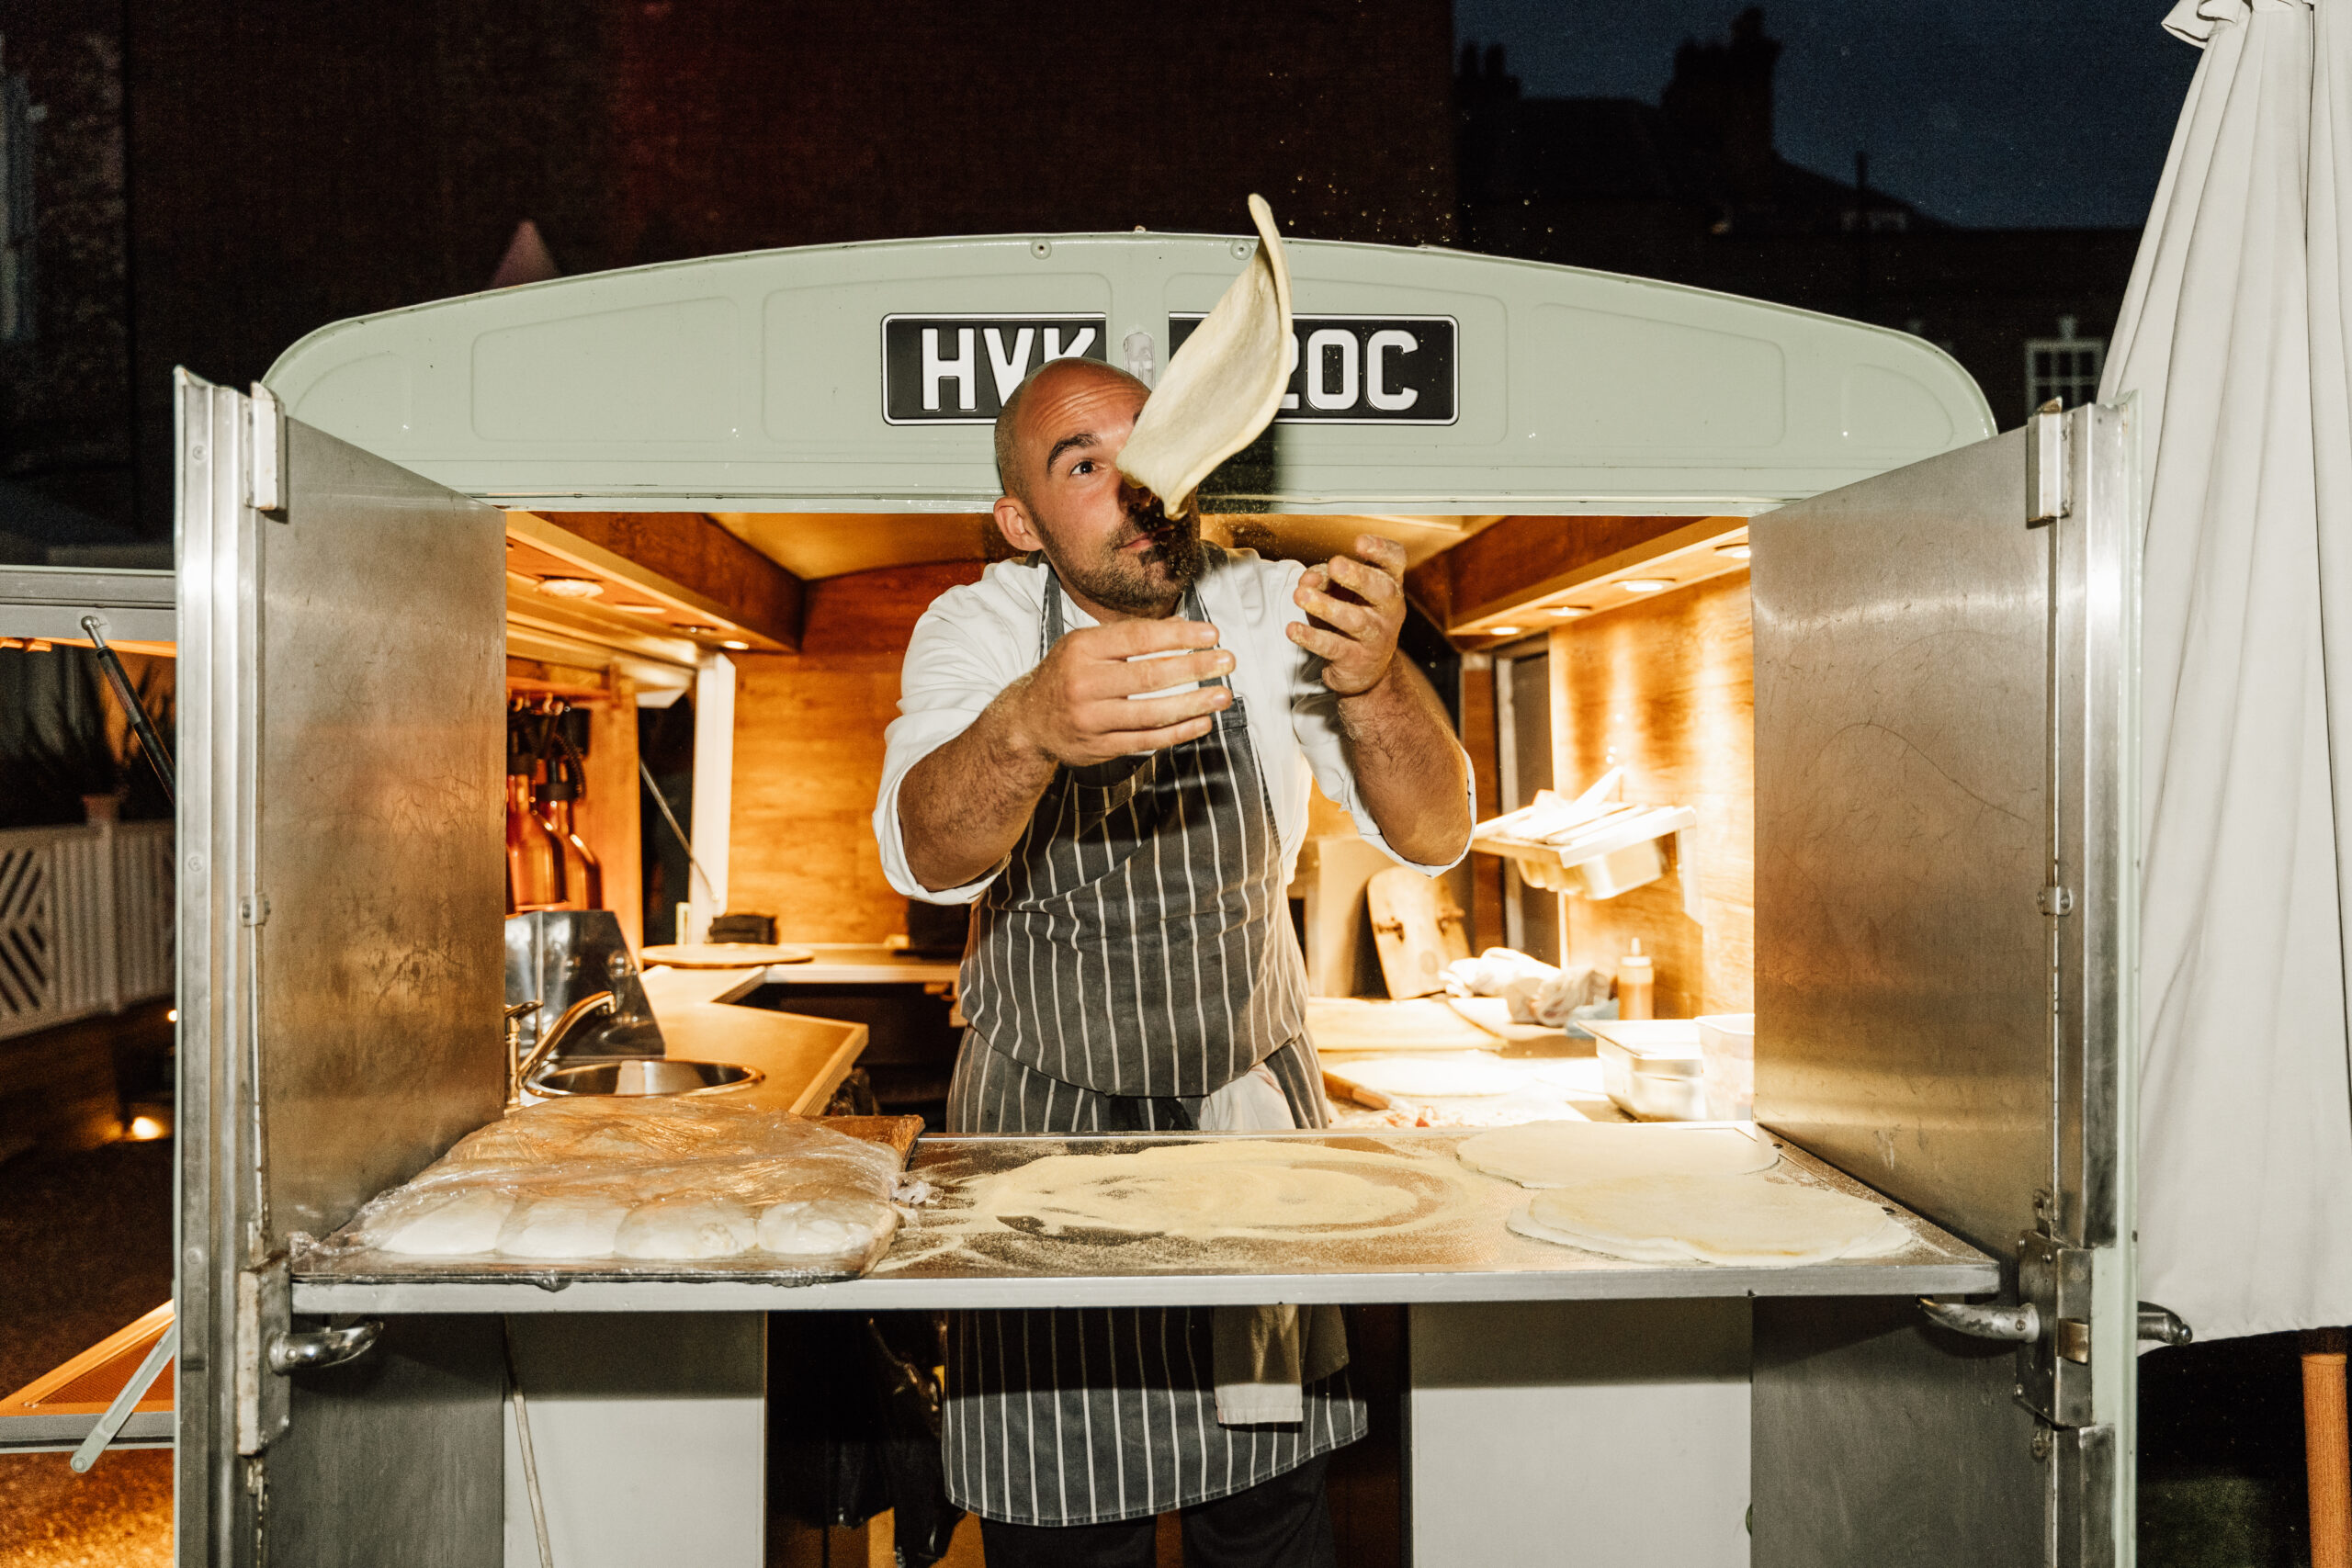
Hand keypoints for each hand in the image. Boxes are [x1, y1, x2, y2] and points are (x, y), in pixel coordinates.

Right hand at [1008, 617, 1233, 766]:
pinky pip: (1146, 740)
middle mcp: (1084, 683)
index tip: (1212, 635)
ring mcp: (1091, 718)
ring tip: (1222, 695)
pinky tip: (1201, 722)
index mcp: (1082, 648)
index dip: (1179, 636)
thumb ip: (1128, 637)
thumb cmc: (1067, 674)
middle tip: (1228, 662)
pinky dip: (1178, 732)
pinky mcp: (1099, 746)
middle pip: (1150, 675)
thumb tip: (1183, 628)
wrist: (1028, 720)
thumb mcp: (1085, 645)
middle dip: (1195, 668)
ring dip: (1193, 703)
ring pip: (1152, 712)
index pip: (1139, 638)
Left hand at [1289, 534, 1406, 696]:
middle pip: (1381, 590)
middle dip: (1358, 576)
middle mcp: (1389, 609)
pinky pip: (1333, 647)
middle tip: (1335, 564)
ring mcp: (1376, 636)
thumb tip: (1308, 579)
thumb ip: (1324, 578)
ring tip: (1301, 596)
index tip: (1359, 542)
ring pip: (1355, 620)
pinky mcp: (1357, 659)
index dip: (1381, 549)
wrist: (1365, 669)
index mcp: (1389, 583)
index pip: (1394, 561)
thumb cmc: (1353, 617)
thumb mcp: (1339, 592)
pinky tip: (1293, 629)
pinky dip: (1311, 638)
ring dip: (1327, 606)